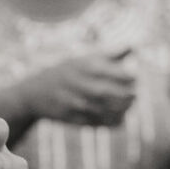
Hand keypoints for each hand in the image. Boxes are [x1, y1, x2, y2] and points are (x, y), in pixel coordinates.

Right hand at [22, 47, 137, 127]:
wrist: (35, 92)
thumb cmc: (66, 72)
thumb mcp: (84, 58)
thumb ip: (110, 54)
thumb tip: (133, 46)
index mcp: (89, 67)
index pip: (122, 75)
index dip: (132, 78)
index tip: (133, 79)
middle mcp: (84, 85)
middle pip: (119, 93)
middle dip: (131, 95)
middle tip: (134, 95)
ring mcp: (79, 103)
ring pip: (112, 110)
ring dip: (124, 109)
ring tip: (127, 106)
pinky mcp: (75, 118)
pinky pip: (102, 122)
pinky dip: (115, 121)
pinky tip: (119, 116)